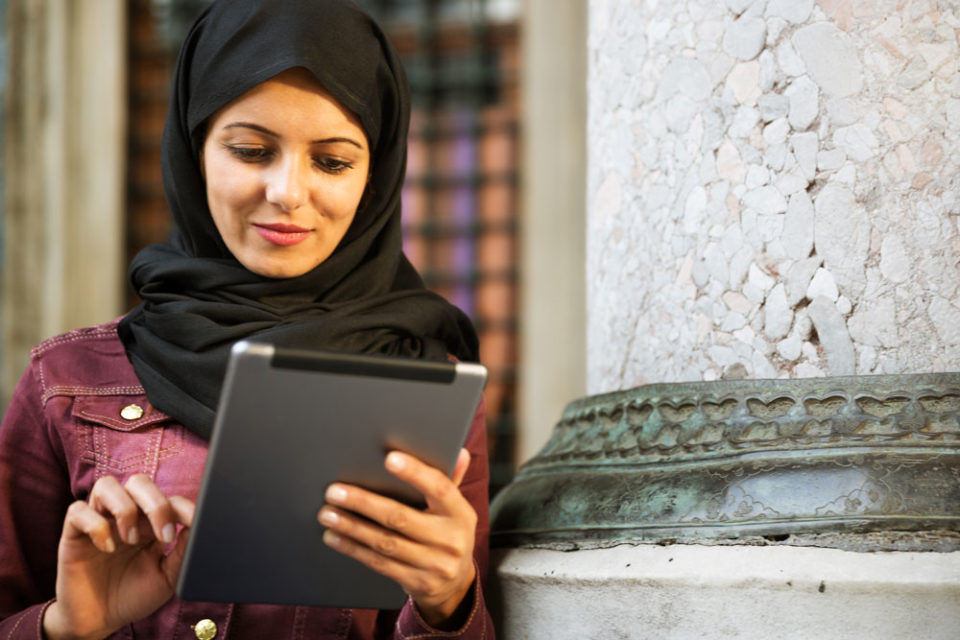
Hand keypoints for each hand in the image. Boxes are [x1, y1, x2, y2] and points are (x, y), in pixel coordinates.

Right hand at [42, 474, 194, 639]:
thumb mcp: (167, 577)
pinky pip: (77, 511)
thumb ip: (182, 552)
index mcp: (151, 522)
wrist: (101, 621)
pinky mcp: (73, 534)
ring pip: (107, 485)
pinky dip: (95, 524)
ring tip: (130, 540)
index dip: (184, 508)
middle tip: (164, 536)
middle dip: (156, 504)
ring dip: (125, 509)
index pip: (170, 499)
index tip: (195, 524)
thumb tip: (199, 526)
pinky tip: (106, 547)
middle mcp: (125, 514)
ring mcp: (99, 521)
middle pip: (139, 482)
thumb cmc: (135, 595)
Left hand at [318, 448, 476, 626]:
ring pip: (384, 542)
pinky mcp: (415, 582)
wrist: (455, 584)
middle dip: (364, 502)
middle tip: (335, 491)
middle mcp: (449, 539)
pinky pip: (379, 563)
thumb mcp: (454, 508)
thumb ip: (451, 480)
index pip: (439, 488)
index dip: (415, 473)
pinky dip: (353, 548)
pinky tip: (335, 536)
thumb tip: (458, 452)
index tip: (389, 458)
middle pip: (400, 517)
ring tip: (327, 513)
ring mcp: (433, 564)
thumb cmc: (448, 532)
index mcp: (460, 513)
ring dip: (351, 526)